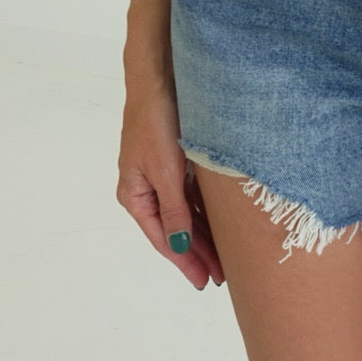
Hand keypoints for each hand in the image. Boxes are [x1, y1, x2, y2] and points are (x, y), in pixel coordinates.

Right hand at [116, 80, 224, 289]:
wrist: (160, 79)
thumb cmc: (156, 122)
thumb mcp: (166, 172)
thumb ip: (174, 211)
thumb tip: (178, 248)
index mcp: (134, 195)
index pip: (163, 239)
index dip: (185, 262)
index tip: (205, 281)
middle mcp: (146, 189)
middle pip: (176, 230)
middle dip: (198, 253)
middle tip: (223, 276)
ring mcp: (162, 176)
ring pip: (187, 214)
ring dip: (205, 235)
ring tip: (227, 258)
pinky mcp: (176, 163)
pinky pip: (193, 196)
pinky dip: (207, 212)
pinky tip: (224, 225)